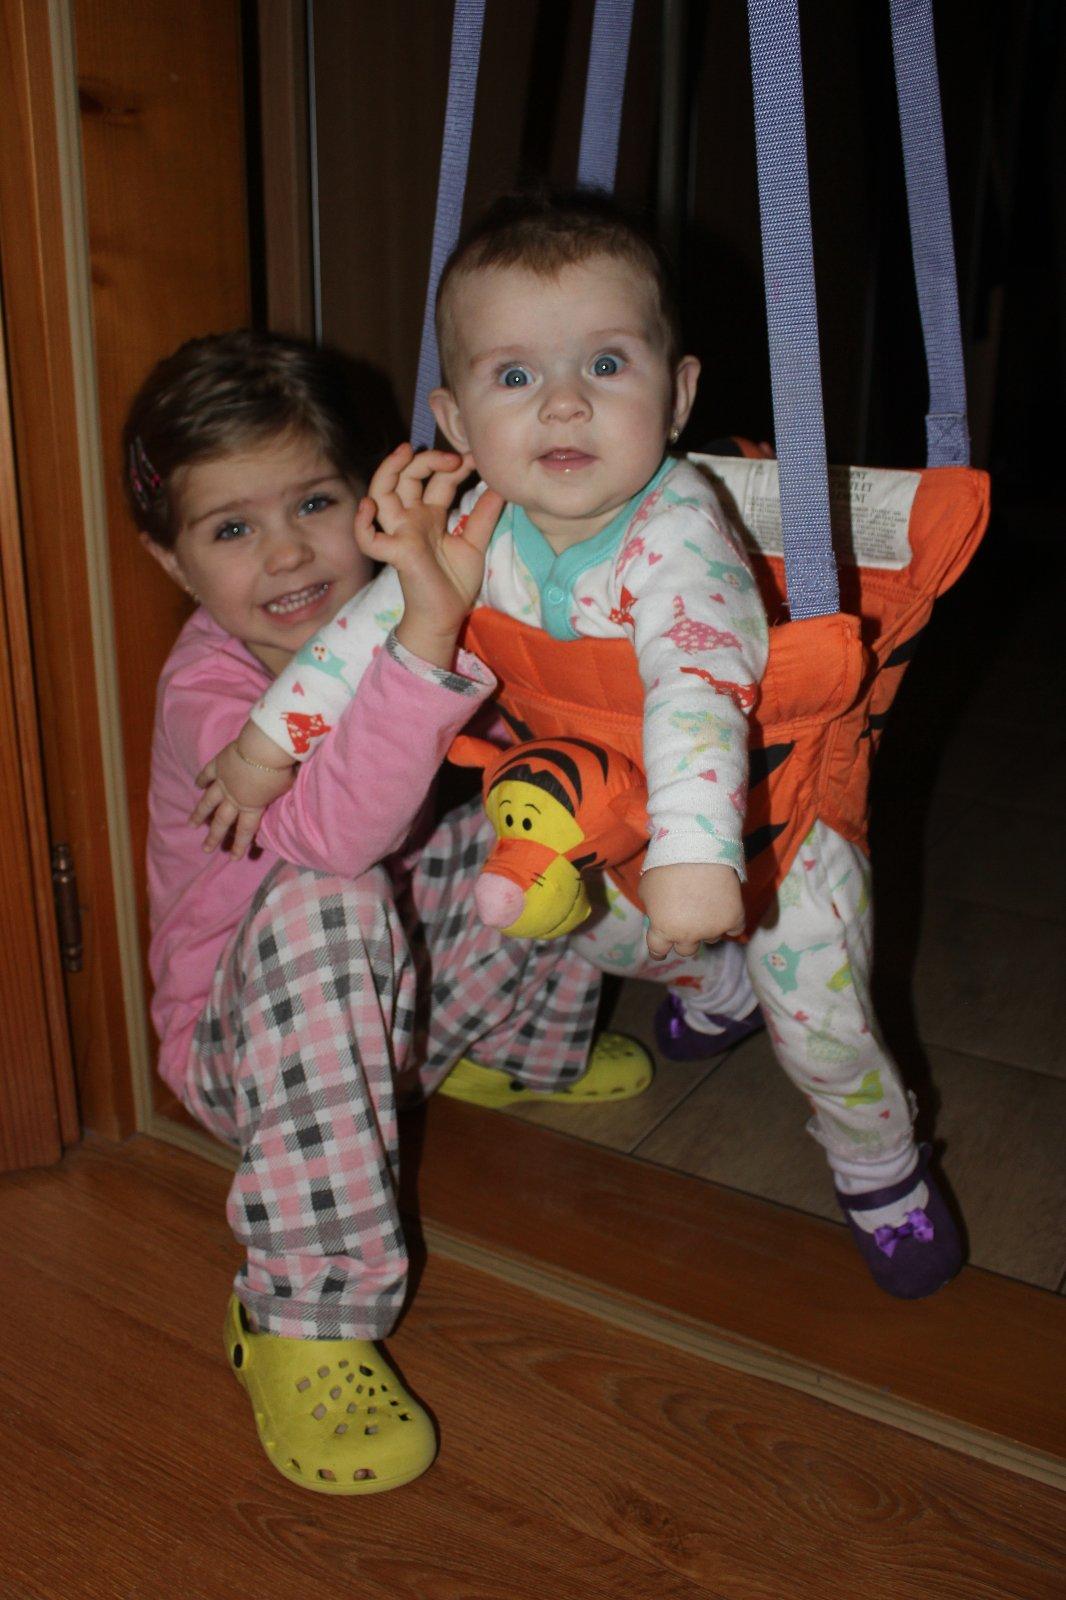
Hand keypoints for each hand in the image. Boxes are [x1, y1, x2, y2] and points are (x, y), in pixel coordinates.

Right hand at [190, 733, 293, 857]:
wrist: (265, 747)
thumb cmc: (280, 769)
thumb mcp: (285, 788)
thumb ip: (276, 795)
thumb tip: (277, 796)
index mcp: (252, 806)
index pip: (245, 830)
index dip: (240, 845)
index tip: (233, 858)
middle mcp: (234, 797)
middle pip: (222, 821)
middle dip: (214, 836)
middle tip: (206, 849)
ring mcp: (223, 781)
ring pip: (208, 802)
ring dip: (199, 814)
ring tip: (191, 824)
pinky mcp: (218, 765)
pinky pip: (207, 774)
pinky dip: (201, 780)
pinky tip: (196, 786)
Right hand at [354, 443, 502, 667]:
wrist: (447, 616)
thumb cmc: (455, 582)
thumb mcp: (474, 543)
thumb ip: (484, 515)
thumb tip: (500, 486)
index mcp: (429, 515)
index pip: (434, 480)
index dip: (452, 467)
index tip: (474, 459)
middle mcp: (411, 519)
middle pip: (406, 478)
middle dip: (424, 460)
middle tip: (451, 457)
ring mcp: (400, 534)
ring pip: (381, 494)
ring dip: (388, 471)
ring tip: (404, 453)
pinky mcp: (395, 553)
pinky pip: (368, 539)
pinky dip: (363, 524)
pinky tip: (369, 507)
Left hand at [640, 861, 744, 959]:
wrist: (697, 848)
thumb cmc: (665, 865)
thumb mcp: (646, 889)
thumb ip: (652, 908)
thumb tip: (658, 914)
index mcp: (663, 929)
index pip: (659, 950)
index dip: (660, 949)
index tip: (662, 949)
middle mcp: (688, 935)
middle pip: (686, 949)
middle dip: (684, 939)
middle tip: (686, 923)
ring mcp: (713, 929)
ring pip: (710, 938)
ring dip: (707, 928)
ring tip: (706, 906)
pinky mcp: (734, 919)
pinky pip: (733, 930)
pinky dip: (729, 923)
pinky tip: (725, 910)